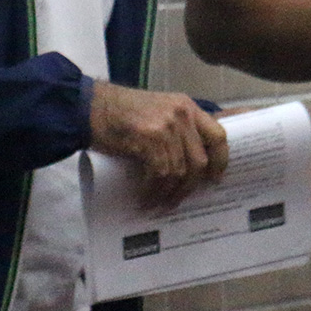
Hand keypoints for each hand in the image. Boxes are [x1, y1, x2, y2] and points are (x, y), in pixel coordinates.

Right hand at [89, 81, 228, 209]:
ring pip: (179, 171)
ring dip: (168, 193)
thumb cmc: (121, 112)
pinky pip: (160, 174)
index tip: (214, 178)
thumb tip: (190, 163)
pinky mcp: (149, 138)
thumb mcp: (159, 111)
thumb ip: (177, 128)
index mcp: (188, 106)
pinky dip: (153, 191)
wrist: (90, 106)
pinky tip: (145, 199)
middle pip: (200, 159)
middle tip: (178, 199)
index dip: (220, 160)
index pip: (218, 135)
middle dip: (190, 186)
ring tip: (157, 204)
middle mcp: (182, 114)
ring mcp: (167, 125)